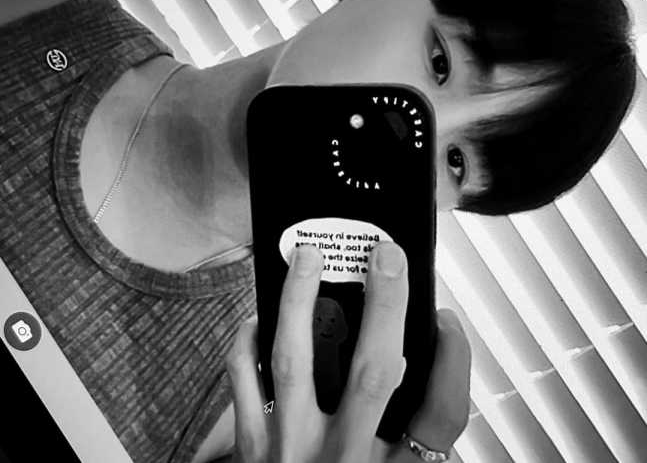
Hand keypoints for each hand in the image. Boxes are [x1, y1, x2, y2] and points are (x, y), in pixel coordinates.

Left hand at [225, 242, 470, 462]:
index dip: (454, 361)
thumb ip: (416, 439)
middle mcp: (344, 460)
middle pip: (372, 373)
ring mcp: (291, 452)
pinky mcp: (250, 452)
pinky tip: (259, 317)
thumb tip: (427, 360)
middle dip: (383, 307)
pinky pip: (242, 386)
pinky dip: (247, 345)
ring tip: (308, 258)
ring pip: (295, 364)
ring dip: (301, 304)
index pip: (442, 415)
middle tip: (386, 256)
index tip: (450, 322)